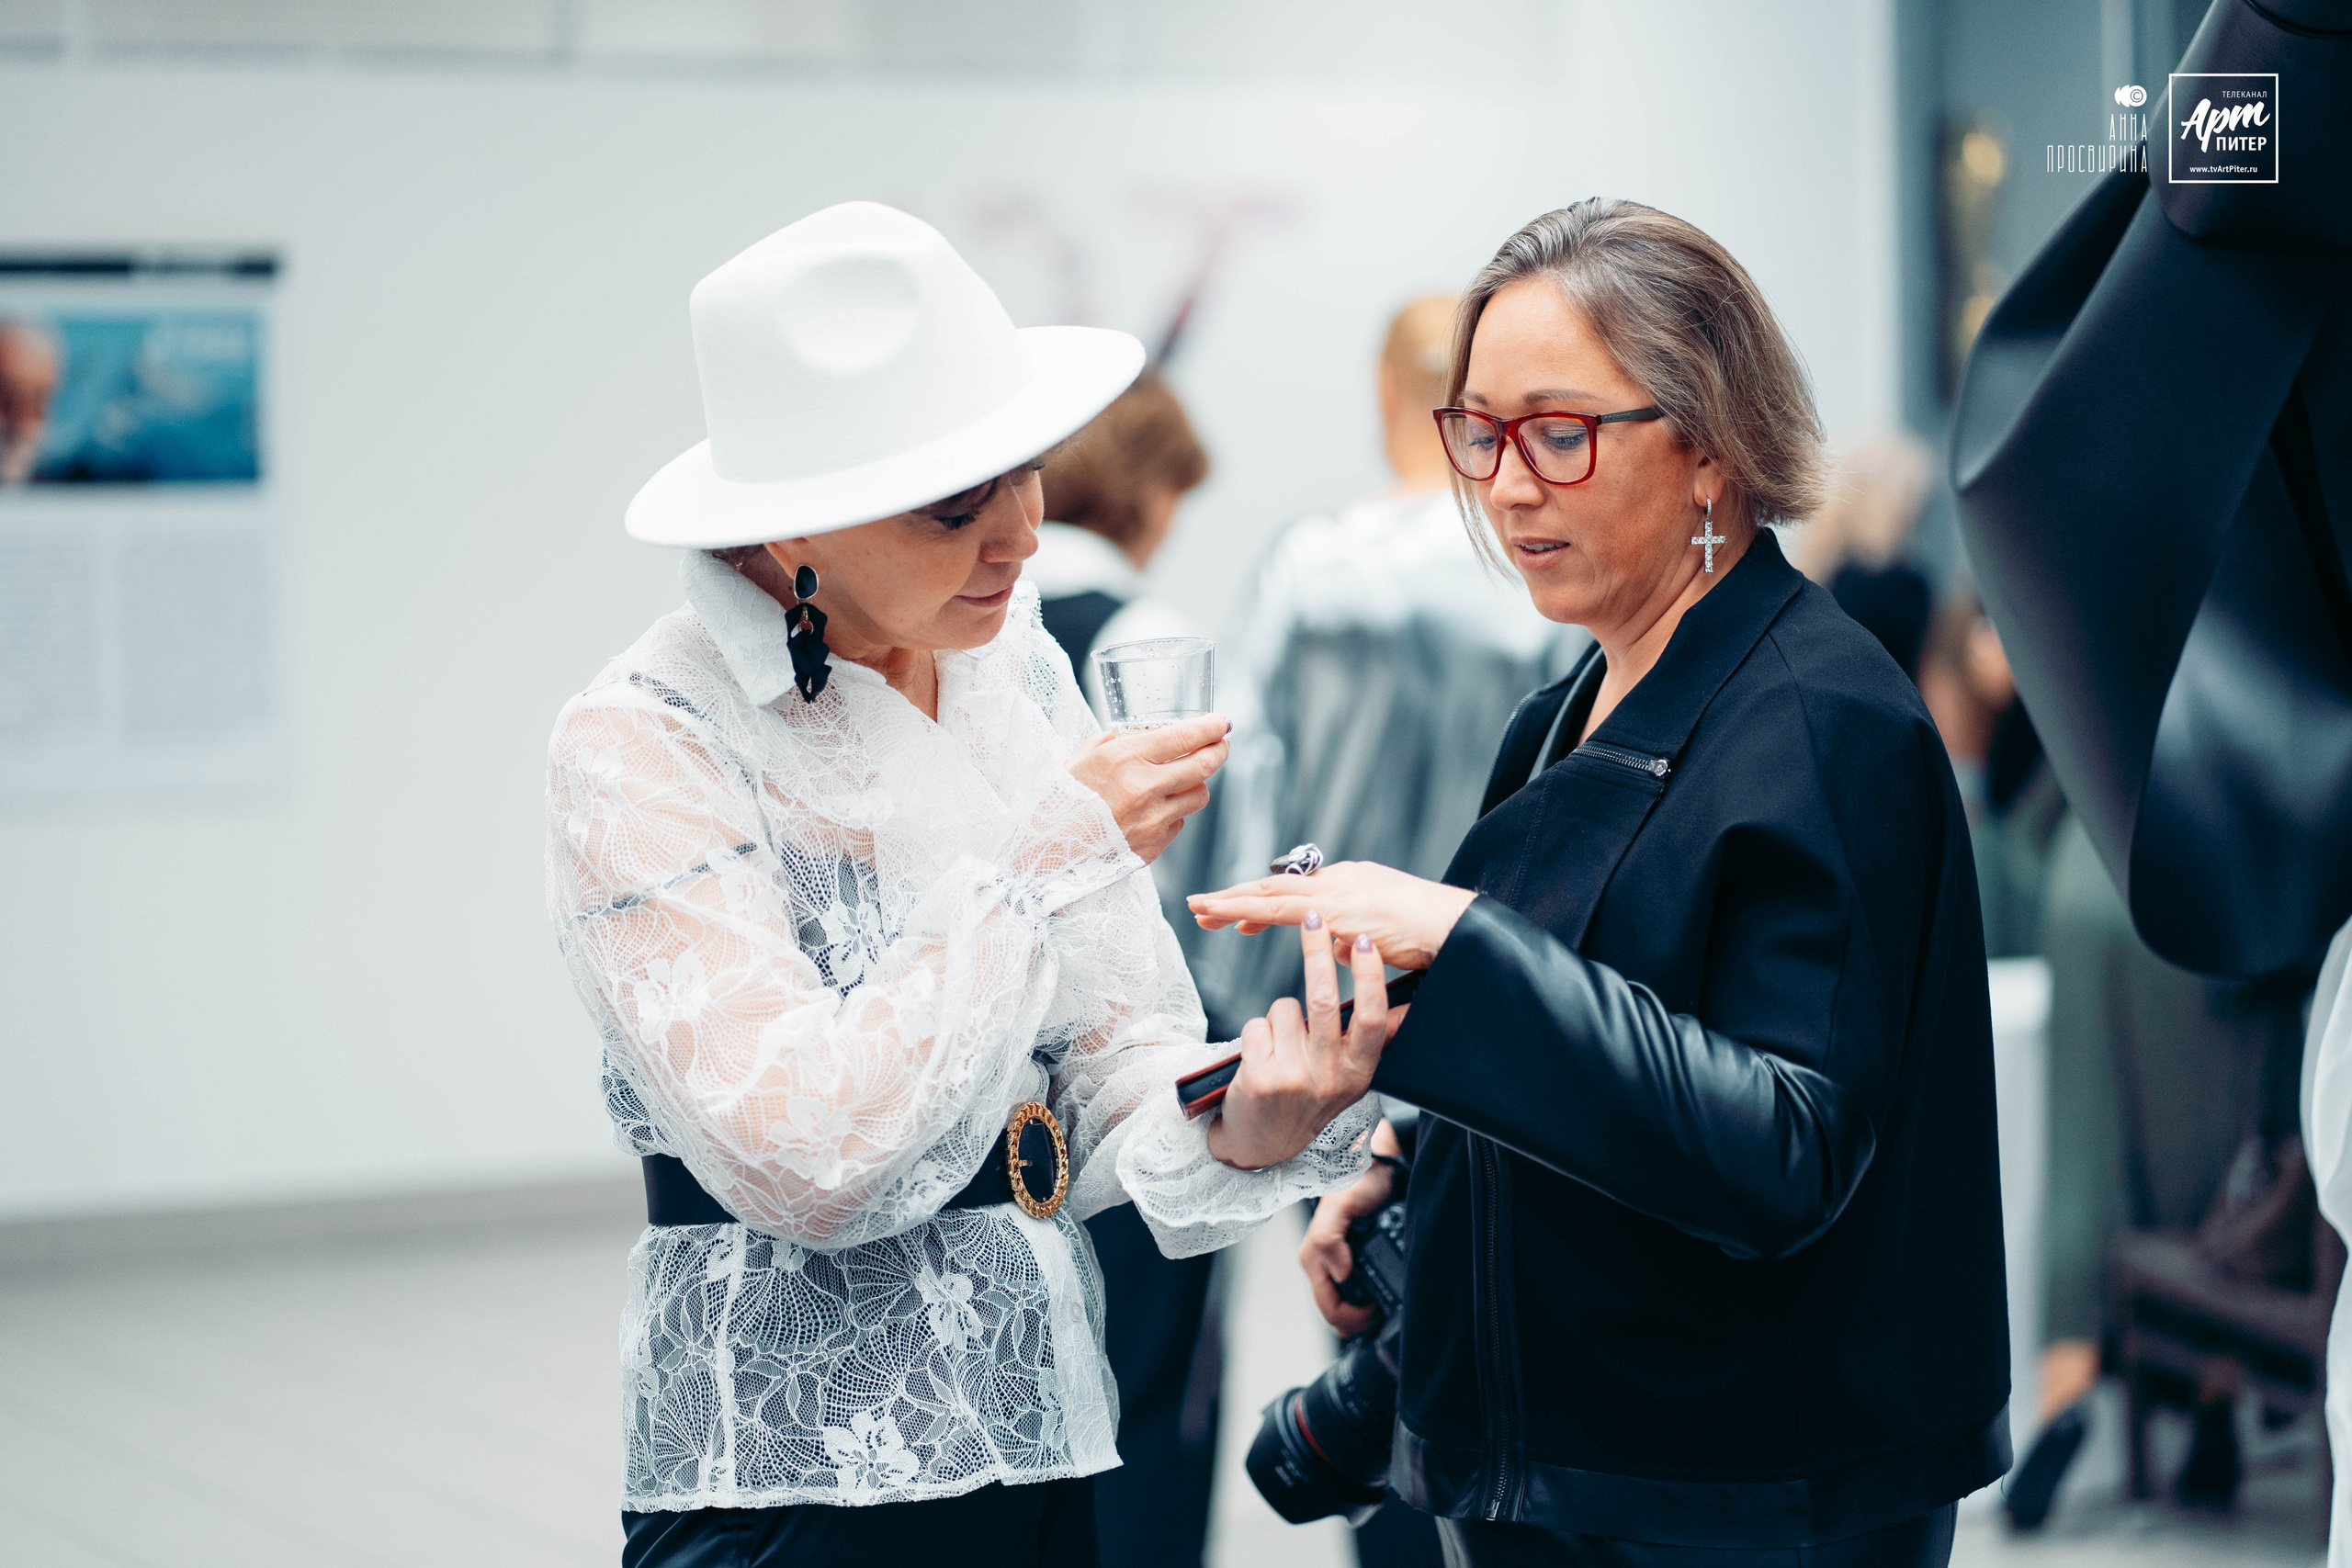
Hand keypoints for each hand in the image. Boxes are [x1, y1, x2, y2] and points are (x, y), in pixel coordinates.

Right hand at [1067, 714, 1228, 863]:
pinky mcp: (1153, 846)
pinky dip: (1174, 813)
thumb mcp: (1081, 758)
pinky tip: (1155, 809)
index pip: (1185, 737)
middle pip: (1204, 765)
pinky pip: (1179, 823)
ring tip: (1183, 778)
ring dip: (1196, 784)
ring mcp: (1152, 820)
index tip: (1221, 722)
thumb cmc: (1059, 801)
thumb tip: (1138, 734)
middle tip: (1221, 744)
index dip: (1210, 727)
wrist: (1044, 850)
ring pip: (1199, 796)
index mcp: (1125, 758)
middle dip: (1219, 750)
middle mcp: (1144, 788)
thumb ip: (1113, 742)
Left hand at [1188, 860, 1475, 970]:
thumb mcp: (1382, 939)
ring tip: (1201, 909)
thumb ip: (1354, 940)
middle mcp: (1339, 881)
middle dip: (1236, 898)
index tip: (1236, 918)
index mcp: (1349, 886)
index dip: (1262, 903)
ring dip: (1232, 901)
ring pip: (1271, 894)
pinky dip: (1253, 910)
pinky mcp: (1337, 909)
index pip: (1295, 893)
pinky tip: (1232, 918)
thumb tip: (1335, 950)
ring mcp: (1337, 892)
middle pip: (1275, 887)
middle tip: (1201, 907)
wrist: (1455, 928)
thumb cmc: (1429, 936)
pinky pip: (1284, 909)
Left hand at [1206, 912, 1388, 1169]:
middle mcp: (1330, 1077)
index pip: (1370, 1017)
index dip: (1368, 976)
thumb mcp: (1347, 1078)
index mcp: (1358, 1072)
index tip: (1364, 939)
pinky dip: (1255, 1034)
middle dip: (1317, 950)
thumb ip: (1368, 1042)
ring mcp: (1295, 1079)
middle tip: (1313, 917)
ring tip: (1279, 1048)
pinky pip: (1257, 1026)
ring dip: (1278, 1016)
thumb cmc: (1306, 1099)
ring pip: (1284, 1008)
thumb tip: (1409, 1004)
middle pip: (1323, 1000)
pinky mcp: (1261, 1079)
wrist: (1261, 1145)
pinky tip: (1259, 1061)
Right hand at [1301, 1118, 1401, 1335]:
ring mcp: (1335, 1264)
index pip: (1328, 1307)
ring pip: (1344, 1307)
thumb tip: (1340, 1274)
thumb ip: (1329, 1238)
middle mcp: (1322, 1264)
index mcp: (1313, 1257)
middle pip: (1335, 1313)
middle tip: (1382, 1311)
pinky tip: (1383, 1294)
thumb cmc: (1358, 1180)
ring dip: (1363, 1313)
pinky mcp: (1349, 1261)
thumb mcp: (1341, 1206)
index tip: (1375, 1311)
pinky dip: (1368, 1301)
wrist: (1377, 1164)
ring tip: (1385, 1304)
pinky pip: (1355, 1294)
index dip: (1351, 1318)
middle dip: (1357, 1320)